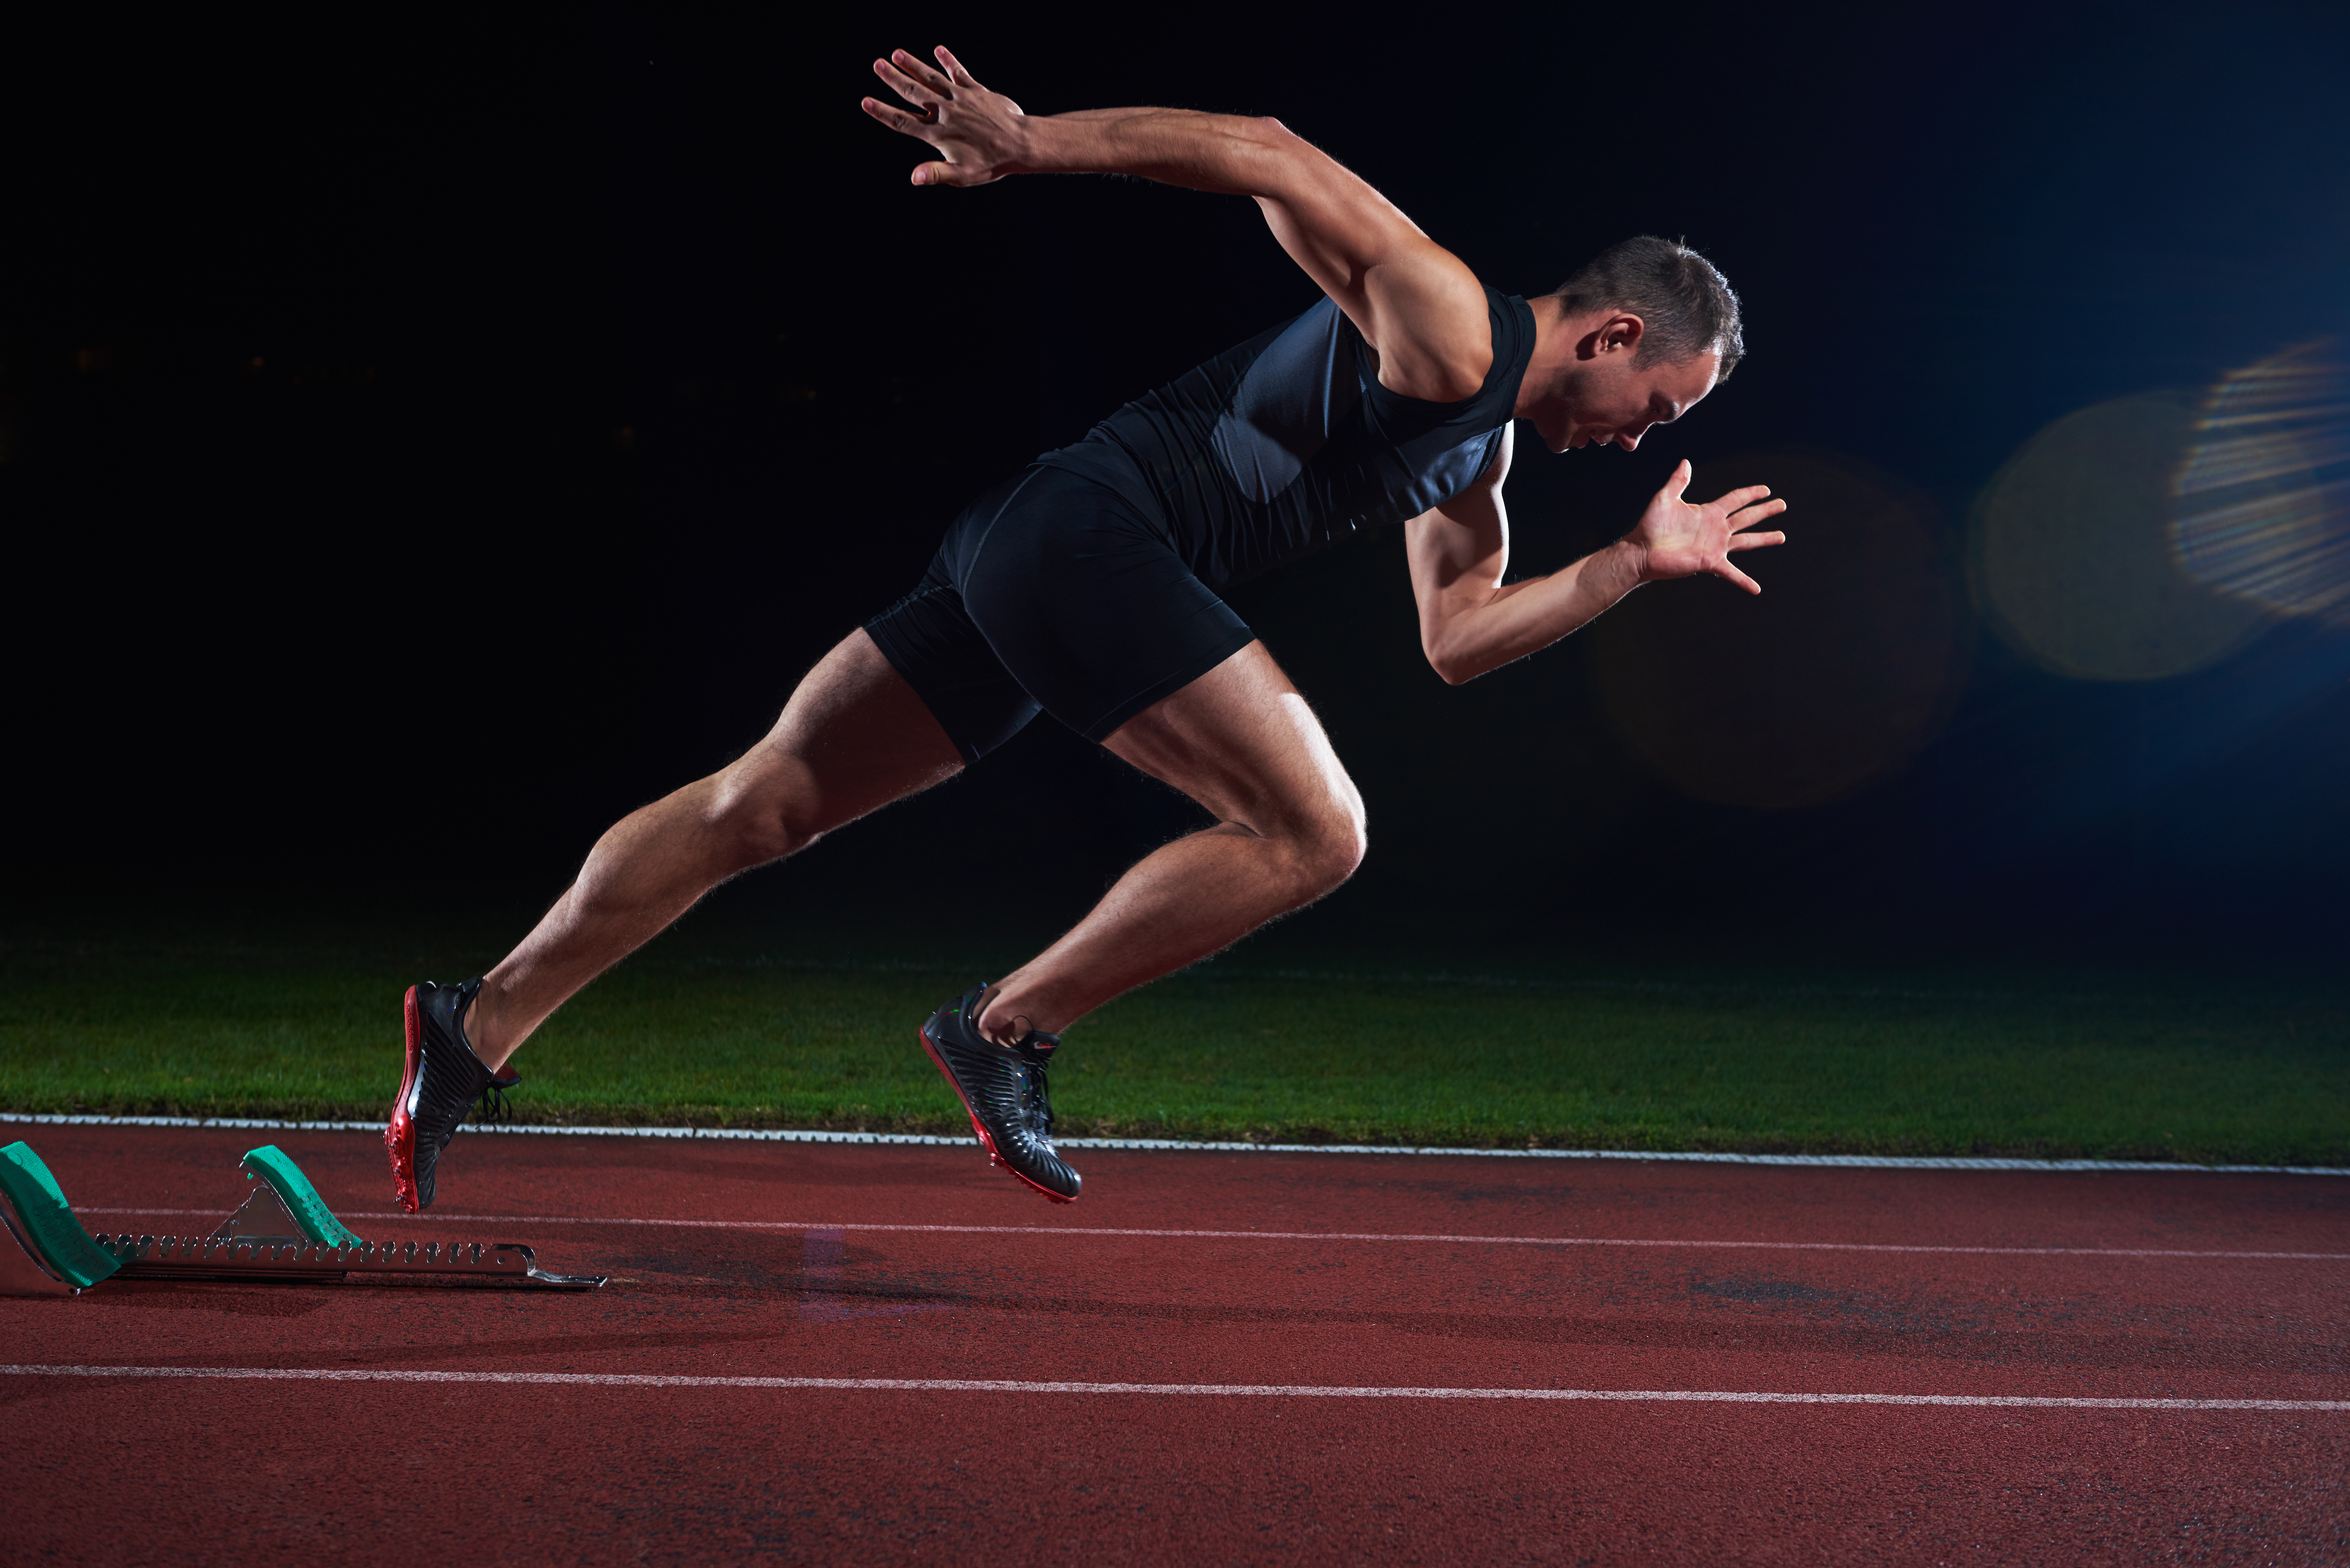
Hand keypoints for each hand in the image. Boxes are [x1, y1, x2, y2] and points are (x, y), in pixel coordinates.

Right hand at [860, 46, 1028, 186]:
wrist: (1022, 144)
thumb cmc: (992, 163)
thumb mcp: (961, 175)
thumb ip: (935, 173)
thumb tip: (912, 178)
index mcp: (938, 134)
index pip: (903, 121)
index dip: (883, 112)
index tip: (865, 101)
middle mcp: (946, 113)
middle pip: (913, 93)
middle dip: (893, 79)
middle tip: (877, 64)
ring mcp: (960, 99)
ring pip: (932, 79)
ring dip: (914, 65)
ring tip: (897, 53)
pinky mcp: (976, 91)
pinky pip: (960, 73)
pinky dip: (949, 61)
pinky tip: (938, 50)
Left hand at [1625, 460, 1788, 593]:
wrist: (1642, 550)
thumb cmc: (1650, 525)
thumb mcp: (1664, 498)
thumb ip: (1677, 481)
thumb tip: (1686, 462)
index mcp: (1708, 512)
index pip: (1736, 499)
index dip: (1751, 493)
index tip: (1766, 489)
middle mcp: (1716, 528)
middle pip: (1747, 517)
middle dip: (1765, 511)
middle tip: (1782, 504)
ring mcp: (1715, 546)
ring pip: (1747, 541)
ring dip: (1765, 539)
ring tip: (1782, 536)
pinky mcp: (1710, 562)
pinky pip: (1731, 573)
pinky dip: (1744, 581)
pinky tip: (1757, 590)